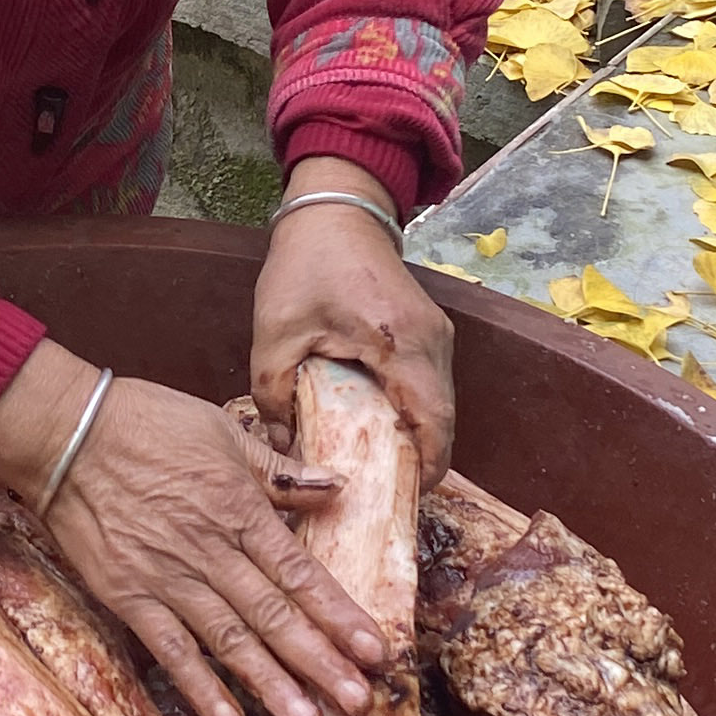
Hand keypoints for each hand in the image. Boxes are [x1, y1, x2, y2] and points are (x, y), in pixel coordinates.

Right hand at [0, 345, 385, 715]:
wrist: (65, 433)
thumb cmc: (146, 423)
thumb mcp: (222, 431)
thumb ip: (279, 469)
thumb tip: (337, 485)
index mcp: (240, 508)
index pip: (301, 572)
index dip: (340, 614)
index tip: (376, 650)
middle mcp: (211, 551)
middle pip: (275, 616)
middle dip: (320, 662)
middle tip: (358, 704)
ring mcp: (168, 577)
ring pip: (230, 640)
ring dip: (271, 684)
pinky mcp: (128, 595)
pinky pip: (170, 648)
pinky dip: (199, 684)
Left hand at [250, 160, 457, 481]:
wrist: (336, 212)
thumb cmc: (306, 266)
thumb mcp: (275, 333)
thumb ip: (273, 395)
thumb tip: (283, 449)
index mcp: (400, 343)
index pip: (435, 423)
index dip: (426, 470)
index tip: (400, 502)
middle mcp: (433, 342)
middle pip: (443, 421)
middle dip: (417, 463)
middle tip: (380, 496)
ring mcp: (438, 336)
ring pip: (440, 406)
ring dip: (416, 439)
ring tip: (377, 472)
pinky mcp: (431, 334)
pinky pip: (431, 387)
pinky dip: (413, 414)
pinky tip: (377, 431)